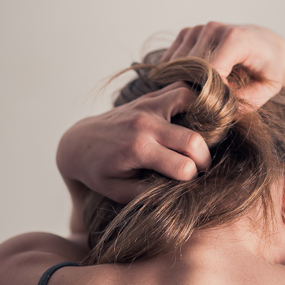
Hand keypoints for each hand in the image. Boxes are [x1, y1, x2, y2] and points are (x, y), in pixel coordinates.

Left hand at [57, 83, 211, 204]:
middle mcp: (144, 124)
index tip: (188, 182)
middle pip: (193, 140)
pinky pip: (180, 88)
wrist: (79, 143)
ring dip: (202, 121)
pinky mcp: (148, 97)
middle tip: (201, 168)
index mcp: (137, 150)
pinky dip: (193, 99)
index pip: (183, 167)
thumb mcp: (118, 191)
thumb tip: (180, 194)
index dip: (192, 179)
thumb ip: (148, 195)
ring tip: (198, 139)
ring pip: (191, 101)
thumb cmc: (98, 172)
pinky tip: (193, 116)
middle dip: (204, 159)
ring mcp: (147, 105)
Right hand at [159, 22, 284, 106]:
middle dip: (197, 89)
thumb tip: (218, 110)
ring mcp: (199, 29)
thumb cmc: (267, 67)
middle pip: (192, 68)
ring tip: (204, 92)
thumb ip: (246, 100)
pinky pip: (171, 60)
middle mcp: (214, 29)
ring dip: (186, 82)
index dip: (210, 92)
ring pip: (178, 65)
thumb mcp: (268, 88)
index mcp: (236, 39)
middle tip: (209, 103)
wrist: (263, 44)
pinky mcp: (187, 33)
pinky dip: (178, 74)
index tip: (217, 104)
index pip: (209, 69)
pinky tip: (193, 81)